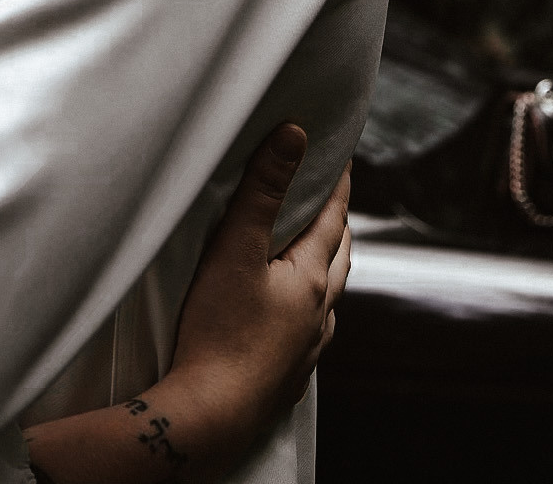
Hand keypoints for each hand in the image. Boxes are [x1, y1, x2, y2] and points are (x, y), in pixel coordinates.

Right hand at [167, 121, 350, 423]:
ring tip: (314, 257)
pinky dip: (306, 313)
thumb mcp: (234, 250)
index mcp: (312, 279)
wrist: (210, 415)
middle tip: (330, 201)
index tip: (341, 157)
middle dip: (337, 226)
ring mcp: (307, 350)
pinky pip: (308, 335)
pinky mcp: (286, 378)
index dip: (336, 184)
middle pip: (339, 260)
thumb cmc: (218, 331)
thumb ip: (262, 192)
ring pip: (328, 301)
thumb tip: (294, 136)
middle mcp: (319, 315)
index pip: (333, 219)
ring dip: (325, 272)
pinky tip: (290, 319)